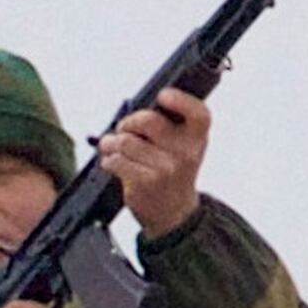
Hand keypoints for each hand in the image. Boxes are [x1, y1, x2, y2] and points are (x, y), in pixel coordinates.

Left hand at [94, 86, 209, 236]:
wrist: (173, 211)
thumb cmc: (172, 170)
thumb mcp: (183, 146)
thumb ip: (170, 125)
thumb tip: (137, 107)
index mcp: (198, 137)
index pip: (199, 114)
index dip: (181, 101)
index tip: (162, 96)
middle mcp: (186, 152)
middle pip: (148, 121)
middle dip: (129, 122)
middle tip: (124, 128)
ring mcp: (166, 168)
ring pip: (126, 141)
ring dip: (112, 143)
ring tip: (112, 147)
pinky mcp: (146, 182)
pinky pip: (116, 161)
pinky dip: (108, 160)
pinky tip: (113, 162)